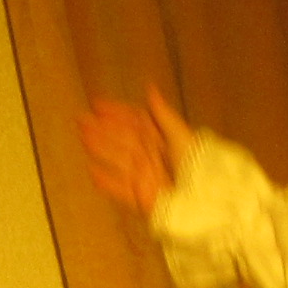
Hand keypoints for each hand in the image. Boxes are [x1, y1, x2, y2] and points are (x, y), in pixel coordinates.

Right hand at [79, 85, 196, 215]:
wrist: (206, 197)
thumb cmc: (199, 165)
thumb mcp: (181, 135)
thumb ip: (163, 115)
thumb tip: (150, 89)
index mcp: (161, 140)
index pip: (135, 123)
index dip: (117, 113)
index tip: (97, 104)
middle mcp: (150, 156)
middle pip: (121, 141)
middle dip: (101, 129)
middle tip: (80, 118)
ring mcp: (143, 177)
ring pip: (116, 160)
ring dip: (99, 148)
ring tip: (82, 137)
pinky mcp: (140, 199)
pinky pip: (119, 189)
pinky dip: (106, 181)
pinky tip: (92, 172)